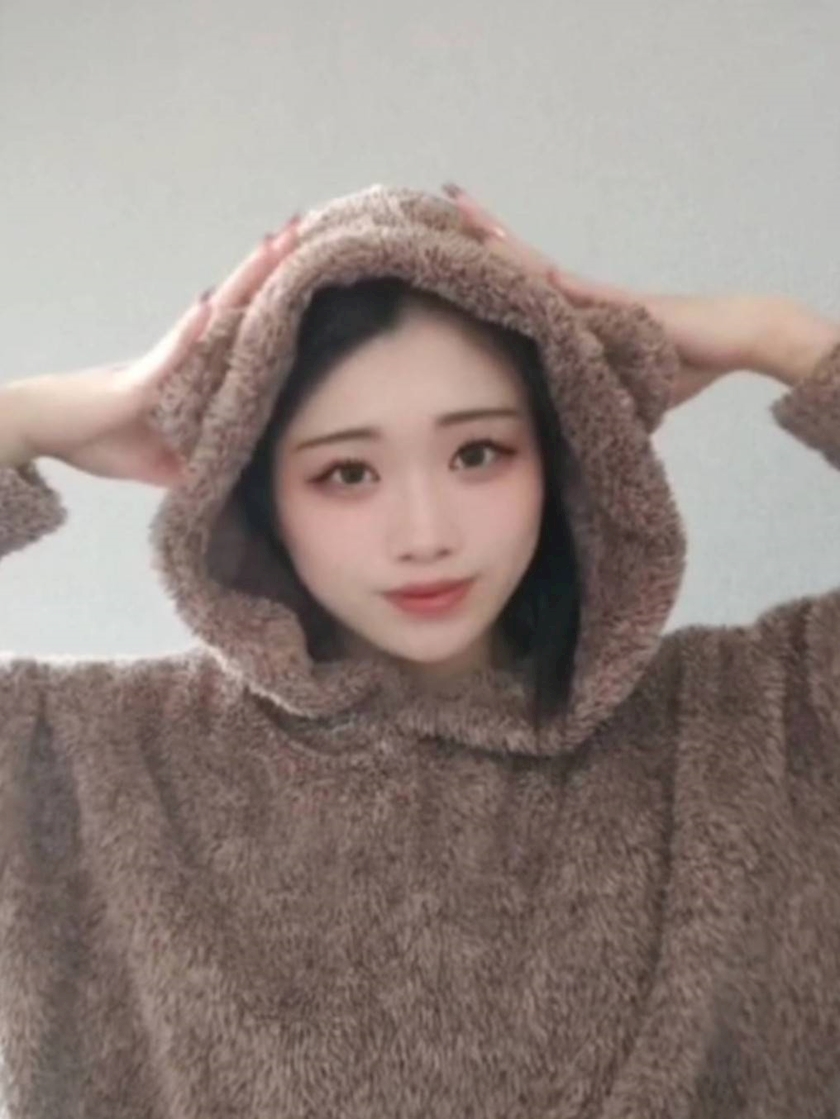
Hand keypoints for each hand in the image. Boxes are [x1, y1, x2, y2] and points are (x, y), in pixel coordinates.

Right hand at [3, 218, 299, 484]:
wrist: (47, 434)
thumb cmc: (100, 439)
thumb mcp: (165, 465)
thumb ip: (199, 465)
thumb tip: (236, 484)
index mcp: (195, 373)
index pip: (242, 330)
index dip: (273, 302)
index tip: (307, 270)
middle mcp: (184, 356)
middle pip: (236, 306)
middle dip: (269, 270)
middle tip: (302, 230)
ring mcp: (163, 363)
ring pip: (212, 316)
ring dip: (241, 282)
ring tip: (273, 246)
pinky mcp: (137, 380)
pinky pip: (168, 355)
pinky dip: (188, 334)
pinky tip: (209, 307)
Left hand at [441, 183, 803, 408]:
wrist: (733, 339)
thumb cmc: (683, 363)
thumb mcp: (623, 387)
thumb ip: (595, 395)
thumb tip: (571, 429)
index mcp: (580, 315)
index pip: (527, 283)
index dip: (495, 261)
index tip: (458, 238)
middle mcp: (582, 298)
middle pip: (523, 261)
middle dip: (486, 232)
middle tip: (446, 199)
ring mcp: (598, 297)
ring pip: (537, 266)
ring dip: (501, 242)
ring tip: (462, 212)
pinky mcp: (620, 305)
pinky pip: (572, 289)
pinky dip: (541, 276)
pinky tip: (511, 259)